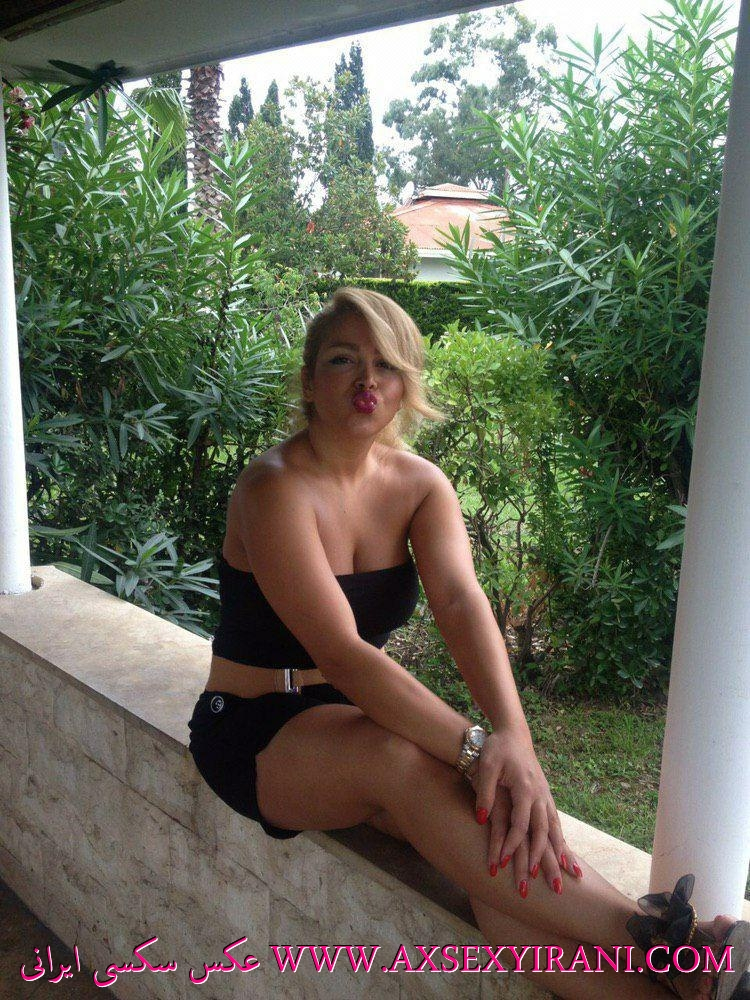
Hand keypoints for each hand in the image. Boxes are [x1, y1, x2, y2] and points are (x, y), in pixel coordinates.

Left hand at [469, 726, 582, 893]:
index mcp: (525, 788)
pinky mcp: (546, 796)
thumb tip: (481, 820)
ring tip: (568, 876)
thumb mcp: (486, 766)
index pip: (520, 825)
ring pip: (555, 829)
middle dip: (543, 860)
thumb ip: (484, 793)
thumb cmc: (497, 748)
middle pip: (543, 833)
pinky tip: (565, 856)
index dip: (511, 845)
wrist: (513, 733)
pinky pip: (556, 822)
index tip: (501, 864)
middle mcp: (540, 794)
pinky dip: (561, 840)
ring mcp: (546, 795)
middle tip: (548, 887)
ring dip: (560, 853)